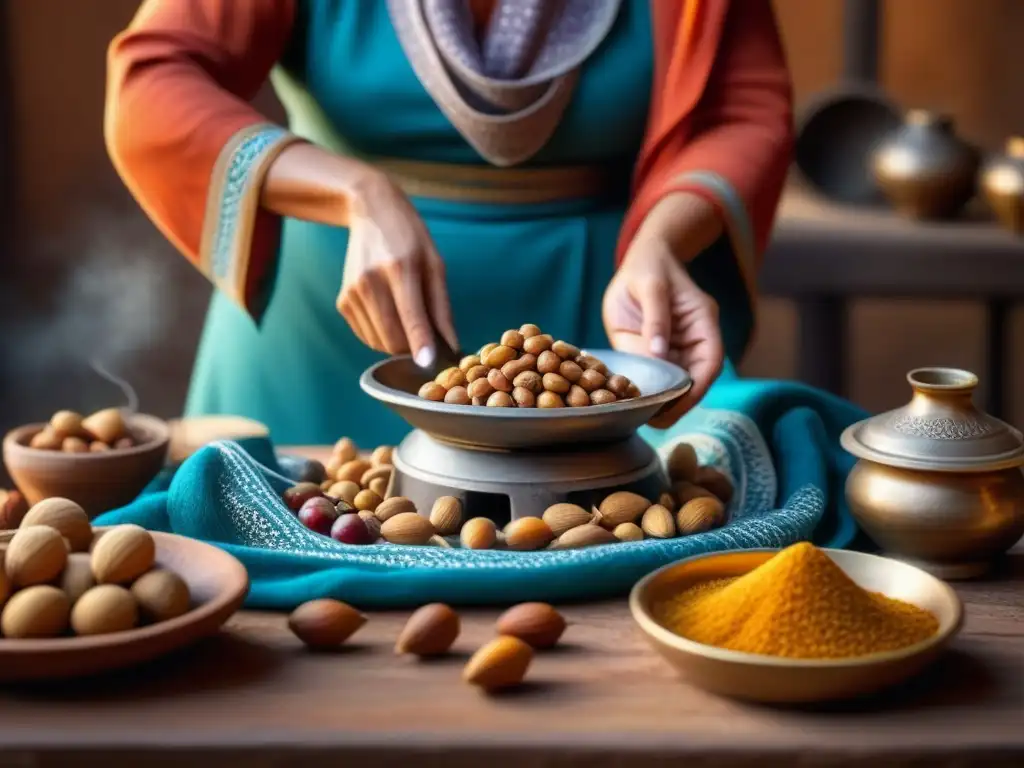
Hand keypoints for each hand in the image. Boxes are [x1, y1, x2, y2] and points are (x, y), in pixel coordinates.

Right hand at [337, 171, 457, 363]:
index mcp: (400, 269)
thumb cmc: (410, 238)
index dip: (421, 344)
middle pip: (393, 338)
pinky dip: (383, 336)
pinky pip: (367, 337)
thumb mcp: (435, 265)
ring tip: (408, 318)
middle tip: (430, 342)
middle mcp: (371, 282)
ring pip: (379, 342)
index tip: (428, 363)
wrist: (370, 212)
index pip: (411, 317)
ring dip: (398, 343)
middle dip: (414, 349)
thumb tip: (452, 345)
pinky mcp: (343, 302)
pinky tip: (391, 314)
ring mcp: (352, 293)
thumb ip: (442, 307)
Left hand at [603, 220, 724, 427]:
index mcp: (702, 321)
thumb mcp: (650, 286)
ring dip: (664, 400)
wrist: (642, 260)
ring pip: (677, 382)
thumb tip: (659, 353)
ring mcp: (677, 348)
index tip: (680, 403)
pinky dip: (649, 390)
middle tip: (656, 421)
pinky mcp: (658, 352)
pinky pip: (657, 375)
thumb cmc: (649, 267)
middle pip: (695, 378)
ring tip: (645, 419)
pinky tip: (635, 403)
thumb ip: (655, 318)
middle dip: (680, 402)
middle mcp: (695, 339)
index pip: (710, 361)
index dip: (698, 386)